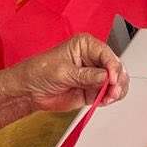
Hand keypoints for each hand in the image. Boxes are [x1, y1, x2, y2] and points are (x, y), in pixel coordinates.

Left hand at [8, 33, 128, 113]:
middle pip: (116, 68)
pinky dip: (110, 98)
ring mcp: (94, 75)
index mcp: (86, 46)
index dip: (113, 67)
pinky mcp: (93, 90)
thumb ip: (86, 76)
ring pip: (116, 82)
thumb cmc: (39, 72)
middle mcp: (93, 59)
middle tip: (113, 91)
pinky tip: (105, 100)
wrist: (28, 92)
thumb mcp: (63, 72)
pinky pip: (109, 94)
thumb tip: (106, 77)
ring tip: (109, 97)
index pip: (107, 54)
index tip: (112, 79)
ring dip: (116, 90)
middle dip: (118, 80)